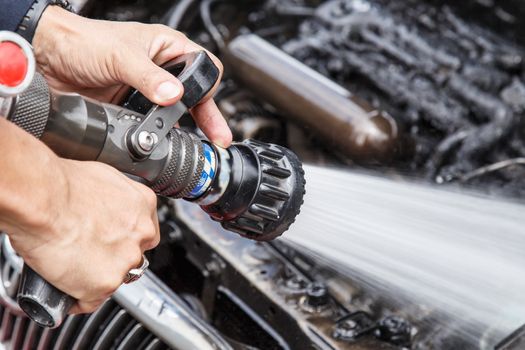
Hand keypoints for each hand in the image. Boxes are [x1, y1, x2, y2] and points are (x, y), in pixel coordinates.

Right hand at [0, 119, 159, 313]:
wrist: (43, 199)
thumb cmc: (63, 184)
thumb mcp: (103, 177)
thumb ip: (114, 197)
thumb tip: (104, 206)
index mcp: (144, 205)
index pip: (145, 232)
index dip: (125, 239)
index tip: (112, 242)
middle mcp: (141, 234)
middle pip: (133, 256)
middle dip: (114, 258)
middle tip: (87, 253)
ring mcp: (126, 260)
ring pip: (116, 278)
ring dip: (97, 278)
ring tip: (72, 266)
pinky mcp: (105, 283)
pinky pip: (91, 300)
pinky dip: (77, 297)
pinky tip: (64, 285)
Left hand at [33, 6, 231, 147]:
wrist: (47, 59)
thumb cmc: (83, 41)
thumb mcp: (120, 56)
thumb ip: (148, 77)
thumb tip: (173, 95)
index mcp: (167, 48)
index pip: (203, 69)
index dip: (208, 89)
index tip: (206, 108)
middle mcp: (161, 71)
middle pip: (195, 96)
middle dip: (207, 118)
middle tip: (217, 138)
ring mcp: (147, 93)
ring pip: (176, 114)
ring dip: (181, 129)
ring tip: (189, 145)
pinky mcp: (133, 110)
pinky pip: (154, 126)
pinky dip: (158, 136)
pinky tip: (162, 143)